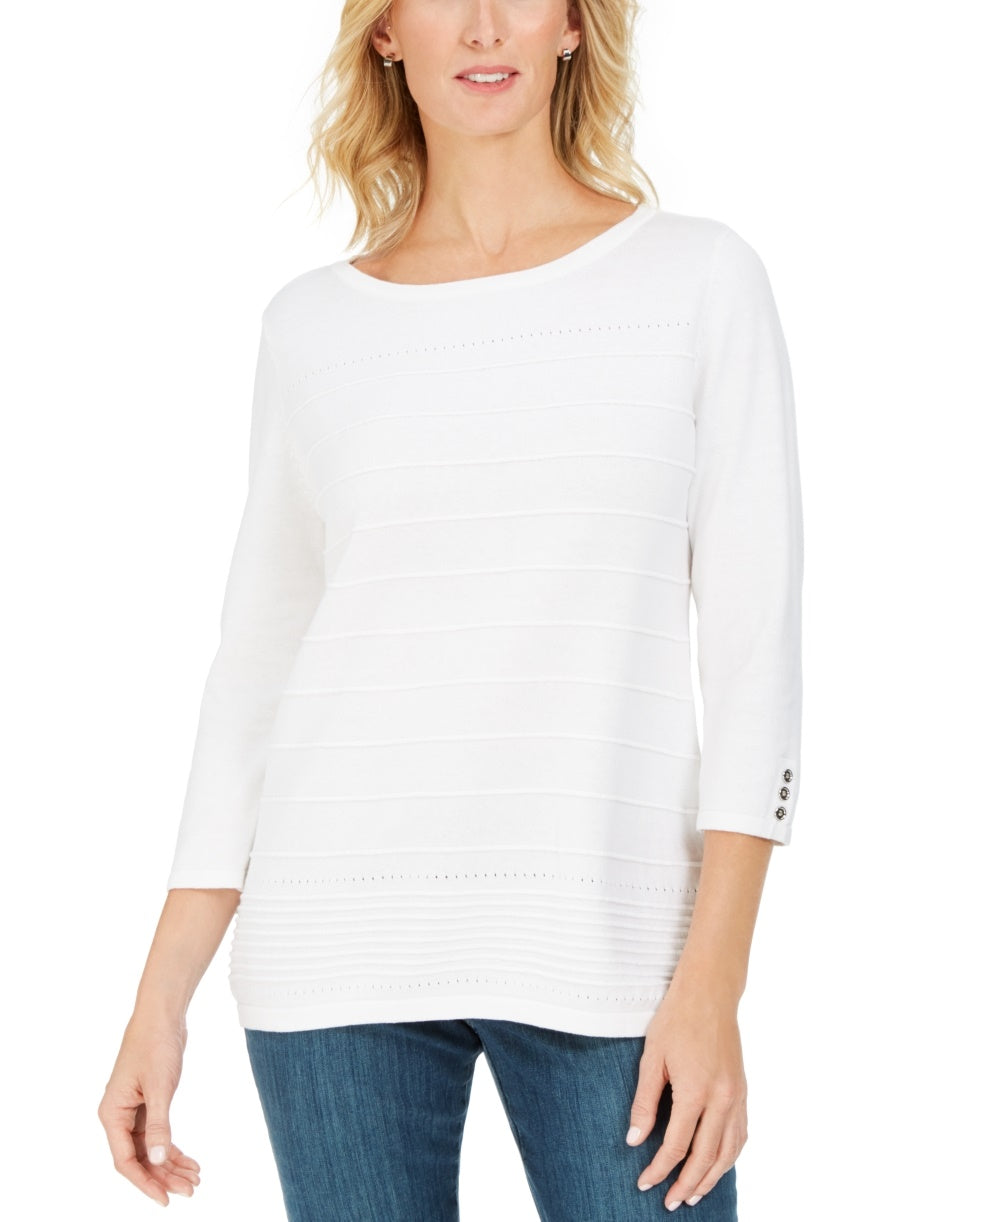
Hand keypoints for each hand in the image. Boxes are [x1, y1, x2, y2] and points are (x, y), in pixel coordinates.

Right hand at [97, 1012, 200, 1205]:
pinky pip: (158, 1134)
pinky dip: (173, 1148)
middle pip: (140, 1158)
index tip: (165, 1199)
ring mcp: (133, 1110)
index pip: (126, 1161)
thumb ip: (159, 1124)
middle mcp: (118, 1115)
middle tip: (191, 1190)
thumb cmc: (155, 1046)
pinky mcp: (148, 1103)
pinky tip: (191, 1161)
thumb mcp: (160, 1087)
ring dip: (171, 1165)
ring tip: (195, 1179)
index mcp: (112, 1114)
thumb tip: (159, 1159)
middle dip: (164, 1176)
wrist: (162, 1015)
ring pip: (151, 1149)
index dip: (145, 1183)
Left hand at [627, 978, 747, 1209]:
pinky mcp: (743, 1090)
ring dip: (712, 1177)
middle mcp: (722, 1099)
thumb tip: (635, 1140)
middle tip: (670, 1202)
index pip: (677, 1145)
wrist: (709, 992)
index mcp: (696, 1091)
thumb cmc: (676, 1019)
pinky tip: (718, 1164)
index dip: (659, 1168)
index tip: (644, 1182)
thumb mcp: (652, 1058)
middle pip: (706, 1157)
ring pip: (729, 1151)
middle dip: (687, 1183)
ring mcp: (737, 1096)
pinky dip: (730, 1156)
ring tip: (694, 1194)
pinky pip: (741, 1134)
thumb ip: (645, 1101)